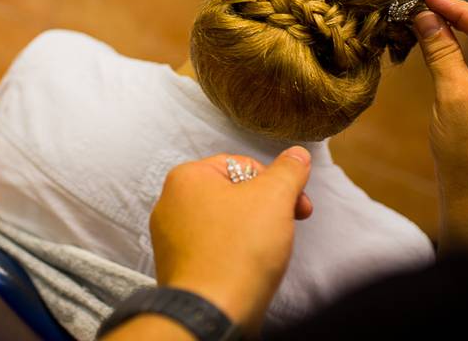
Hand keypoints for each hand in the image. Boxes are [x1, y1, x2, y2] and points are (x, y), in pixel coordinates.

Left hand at [150, 147, 312, 335]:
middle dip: (266, 206)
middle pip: (232, 193)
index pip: (240, 164)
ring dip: (252, 230)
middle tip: (289, 223)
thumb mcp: (274, 198)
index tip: (297, 203)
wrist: (212, 312)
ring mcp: (171, 237)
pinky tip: (249, 267)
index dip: (275, 182)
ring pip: (224, 221)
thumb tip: (296, 155)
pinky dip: (234, 253)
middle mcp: (171, 203)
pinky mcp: (179, 266)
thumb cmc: (237, 251)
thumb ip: (288, 171)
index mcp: (186, 177)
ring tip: (269, 249)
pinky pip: (213, 248)